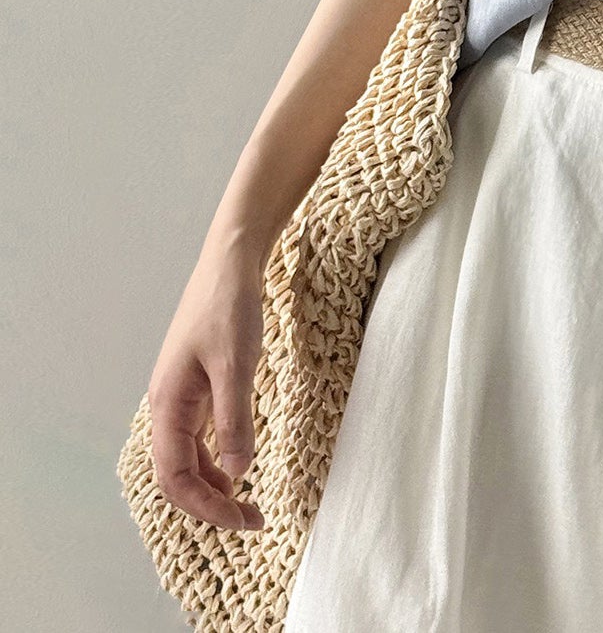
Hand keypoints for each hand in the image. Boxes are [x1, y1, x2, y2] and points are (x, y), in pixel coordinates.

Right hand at [146, 234, 266, 530]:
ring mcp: (183, 396)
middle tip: (254, 518)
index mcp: (168, 404)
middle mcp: (169, 405)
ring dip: (217, 482)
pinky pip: (202, 434)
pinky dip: (220, 456)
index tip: (244, 519)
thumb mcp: (236, 364)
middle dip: (213, 502)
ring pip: (191, 457)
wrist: (230, 262)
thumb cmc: (228, 307)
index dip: (208, 506)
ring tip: (250, 500)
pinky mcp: (201, 384)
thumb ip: (234, 418)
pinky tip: (241, 463)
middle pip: (180, 474)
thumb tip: (237, 470)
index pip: (177, 478)